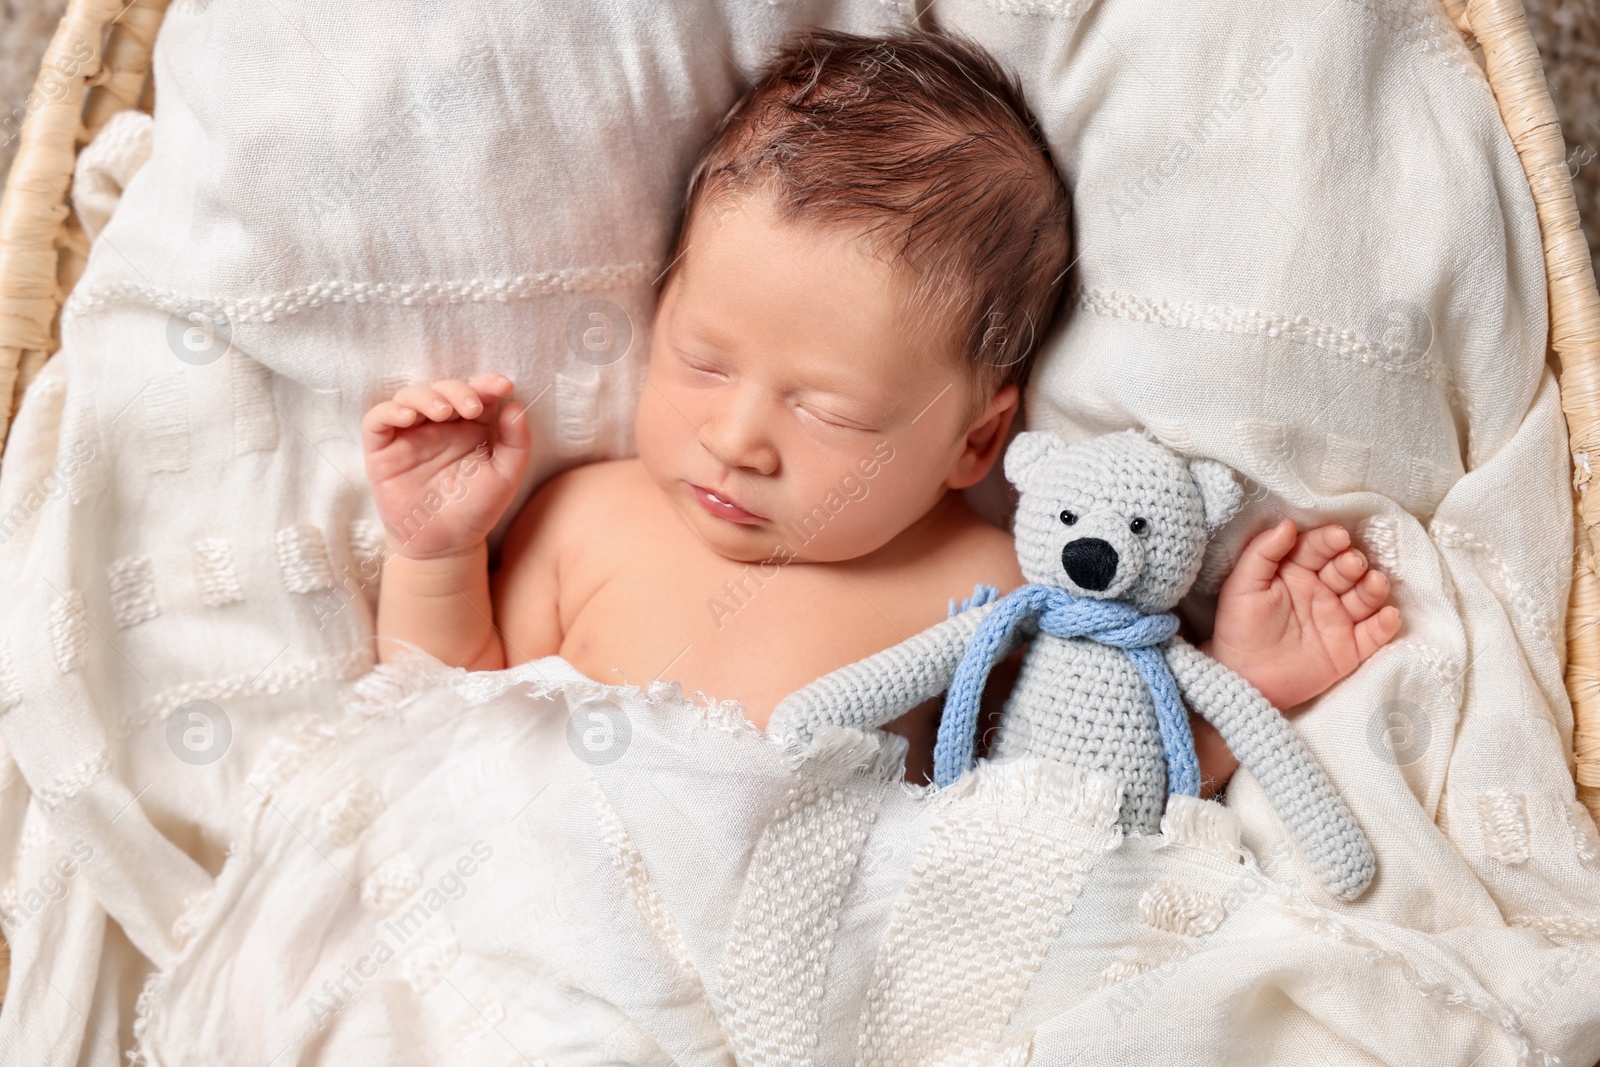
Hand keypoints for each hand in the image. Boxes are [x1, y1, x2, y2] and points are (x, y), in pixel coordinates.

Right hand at [361, 373, 531, 560]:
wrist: (445, 545)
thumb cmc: (476, 510)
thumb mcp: (505, 476)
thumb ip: (516, 442)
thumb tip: (516, 406)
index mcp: (469, 427)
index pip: (476, 393)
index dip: (487, 383)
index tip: (503, 385)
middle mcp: (439, 426)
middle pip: (443, 389)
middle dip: (458, 390)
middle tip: (472, 407)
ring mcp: (409, 435)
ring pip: (409, 396)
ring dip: (427, 396)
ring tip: (444, 413)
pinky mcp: (383, 449)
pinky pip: (377, 419)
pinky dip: (390, 411)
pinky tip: (408, 417)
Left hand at [1204, 520, 1400, 710]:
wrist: (1242, 678)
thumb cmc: (1238, 627)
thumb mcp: (1241, 586)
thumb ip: (1262, 553)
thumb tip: (1288, 523)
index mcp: (1296, 572)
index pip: (1318, 548)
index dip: (1329, 540)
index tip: (1338, 537)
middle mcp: (1321, 591)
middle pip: (1346, 569)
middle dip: (1352, 563)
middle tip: (1351, 566)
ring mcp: (1338, 619)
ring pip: (1365, 597)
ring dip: (1373, 588)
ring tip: (1374, 584)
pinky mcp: (1349, 649)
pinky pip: (1375, 635)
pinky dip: (1386, 624)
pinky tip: (1389, 615)